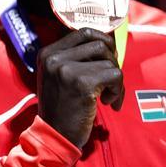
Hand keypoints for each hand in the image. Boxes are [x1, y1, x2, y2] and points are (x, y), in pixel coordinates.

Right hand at [37, 27, 124, 148]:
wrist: (54, 135)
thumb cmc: (62, 107)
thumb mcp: (59, 76)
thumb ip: (75, 59)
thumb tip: (106, 42)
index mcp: (47, 53)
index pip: (83, 31)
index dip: (103, 42)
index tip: (107, 60)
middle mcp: (54, 57)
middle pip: (99, 42)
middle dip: (112, 60)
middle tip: (110, 80)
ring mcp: (66, 68)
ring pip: (109, 60)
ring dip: (116, 80)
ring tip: (109, 96)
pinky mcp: (82, 82)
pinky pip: (114, 75)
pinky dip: (118, 90)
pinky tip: (109, 103)